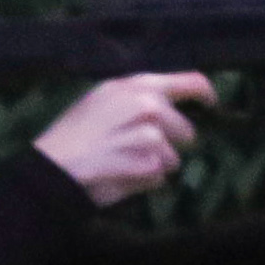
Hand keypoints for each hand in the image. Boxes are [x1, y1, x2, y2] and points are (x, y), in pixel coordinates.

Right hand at [35, 72, 215, 204]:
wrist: (53, 167)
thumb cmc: (75, 135)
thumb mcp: (102, 101)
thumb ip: (136, 97)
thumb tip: (169, 105)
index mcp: (133, 86)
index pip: (188, 82)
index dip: (204, 93)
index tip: (211, 102)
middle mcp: (146, 105)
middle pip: (186, 131)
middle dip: (169, 145)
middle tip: (135, 149)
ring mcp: (149, 135)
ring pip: (173, 159)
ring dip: (153, 166)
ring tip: (121, 161)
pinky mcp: (148, 163)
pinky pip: (160, 178)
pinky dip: (144, 182)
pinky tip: (119, 174)